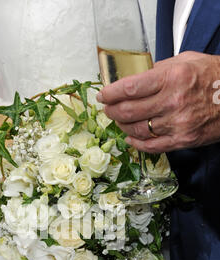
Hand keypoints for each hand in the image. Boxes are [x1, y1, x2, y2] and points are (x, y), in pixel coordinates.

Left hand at [97, 52, 219, 152]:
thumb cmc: (214, 77)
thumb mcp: (186, 61)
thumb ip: (158, 70)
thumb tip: (134, 79)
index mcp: (171, 78)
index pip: (129, 88)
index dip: (110, 94)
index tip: (103, 95)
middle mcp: (172, 102)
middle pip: (128, 111)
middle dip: (111, 111)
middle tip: (108, 109)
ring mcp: (177, 124)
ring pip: (136, 130)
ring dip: (122, 126)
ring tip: (119, 121)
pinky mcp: (182, 140)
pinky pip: (151, 146)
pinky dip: (136, 143)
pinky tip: (130, 137)